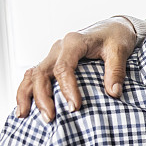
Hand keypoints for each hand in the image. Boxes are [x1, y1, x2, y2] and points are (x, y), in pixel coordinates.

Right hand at [15, 17, 137, 121]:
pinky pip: (34, 76)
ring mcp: (53, 55)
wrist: (114, 27)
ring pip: (33, 74)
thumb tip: (114, 93)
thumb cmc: (116, 37)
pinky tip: (24, 107)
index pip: (64, 67)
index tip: (75, 107)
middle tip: (50, 118)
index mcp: (74, 42)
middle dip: (43, 97)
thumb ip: (116, 71)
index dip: (67, 89)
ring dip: (27, 95)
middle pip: (42, 73)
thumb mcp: (120, 50)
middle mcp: (59, 48)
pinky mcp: (53, 62)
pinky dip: (27, 90)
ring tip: (24, 116)